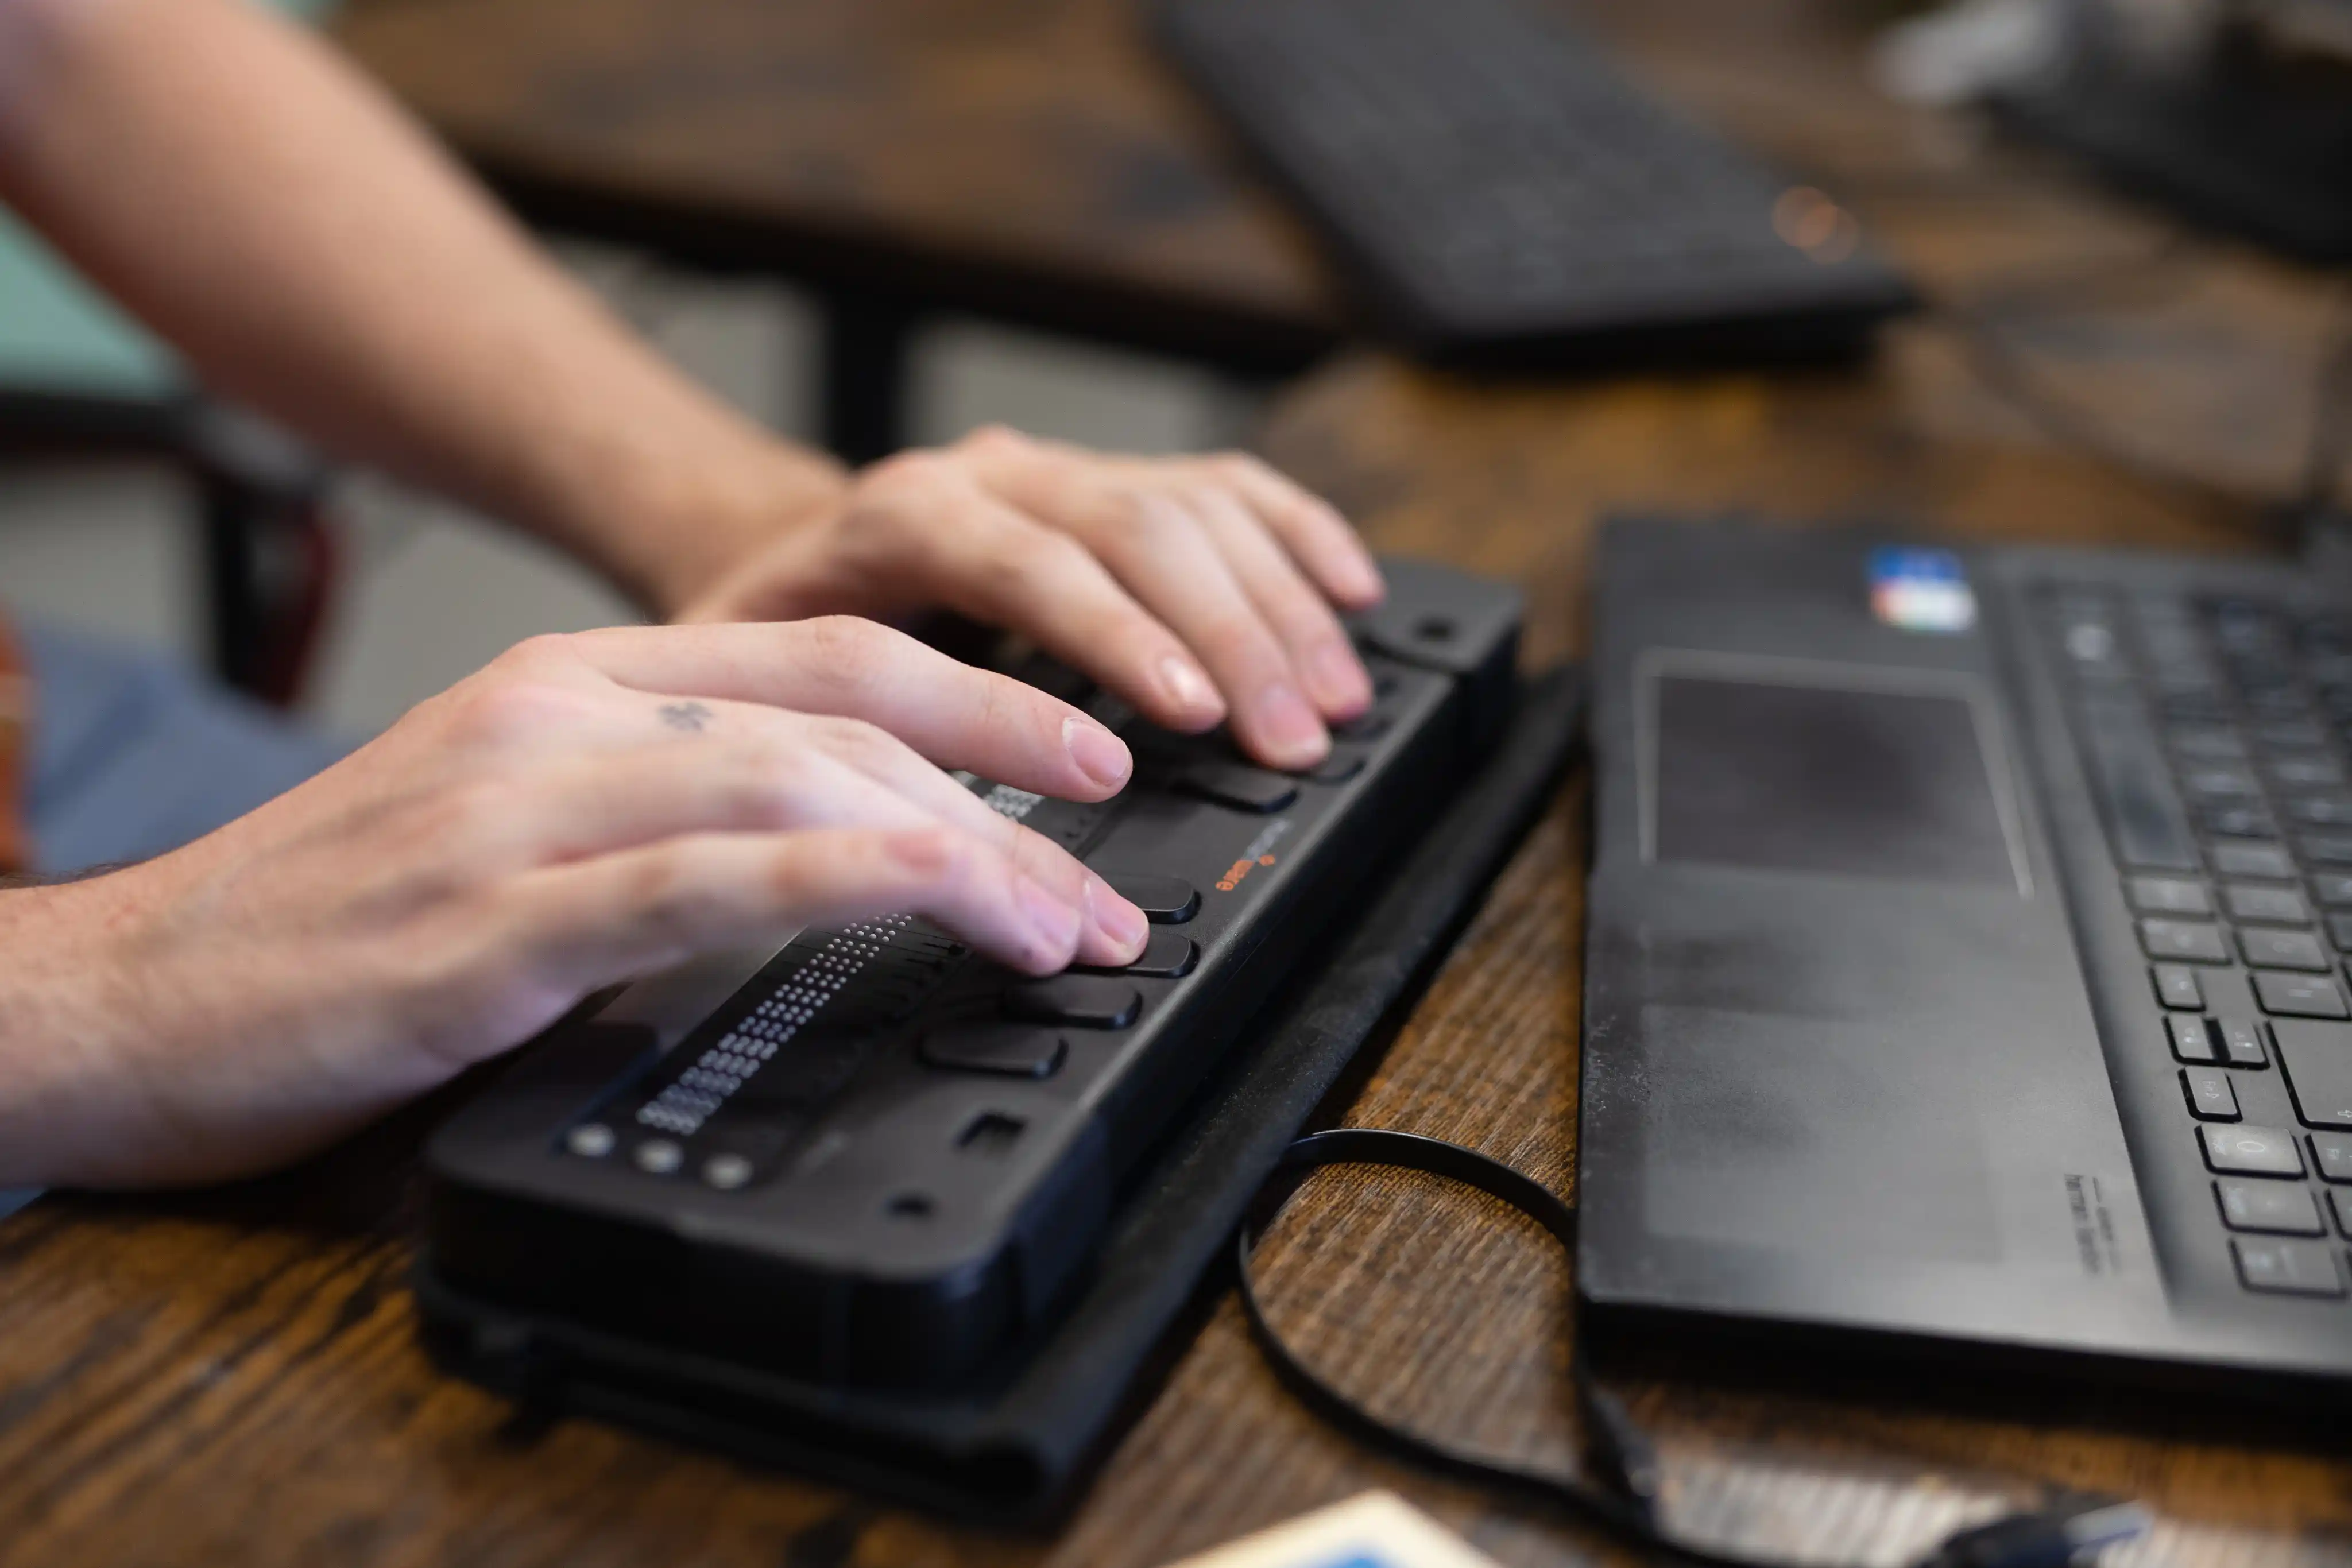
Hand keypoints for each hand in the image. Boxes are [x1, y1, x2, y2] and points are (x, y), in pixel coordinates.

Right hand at [0, 618, 1146, 1188]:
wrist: (116, 1003)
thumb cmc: (323, 928)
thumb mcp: (511, 830)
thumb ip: (654, 815)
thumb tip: (821, 855)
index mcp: (571, 686)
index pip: (827, 653)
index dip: (982, 692)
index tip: (1089, 753)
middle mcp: (556, 718)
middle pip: (845, 709)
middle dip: (1011, 783)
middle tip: (1109, 877)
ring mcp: (519, 812)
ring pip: (800, 778)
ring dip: (966, 850)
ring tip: (1063, 927)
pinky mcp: (484, 926)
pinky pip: (701, 879)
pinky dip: (842, 880)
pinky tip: (939, 898)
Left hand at [679, 427, 1387, 770]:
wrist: (770, 547)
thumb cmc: (773, 631)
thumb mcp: (757, 679)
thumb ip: (823, 719)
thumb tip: (899, 809)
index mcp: (905, 516)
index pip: (1033, 563)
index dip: (1118, 640)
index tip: (1185, 719)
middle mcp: (996, 476)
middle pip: (1142, 530)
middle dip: (1231, 640)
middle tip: (1288, 740)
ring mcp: (1064, 473)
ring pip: (1198, 508)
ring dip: (1280, 607)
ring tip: (1332, 701)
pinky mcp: (1114, 480)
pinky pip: (1228, 488)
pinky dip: (1299, 536)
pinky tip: (1351, 593)